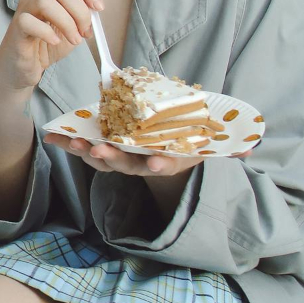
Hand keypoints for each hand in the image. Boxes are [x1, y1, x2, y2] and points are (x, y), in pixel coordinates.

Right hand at [0, 0, 102, 94]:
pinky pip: (29, 21)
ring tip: (73, 39)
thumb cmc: (47, 44)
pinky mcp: (16, 27)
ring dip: (67, 23)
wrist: (25, 66)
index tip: (98, 7)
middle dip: (81, 12)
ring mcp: (24, 9)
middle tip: (85, 31)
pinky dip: (47, 33)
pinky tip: (54, 41)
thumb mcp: (74, 24)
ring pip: (46, 1)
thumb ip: (84, 6)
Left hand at [42, 133, 250, 177]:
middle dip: (114, 158)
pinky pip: (84, 149)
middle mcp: (142, 163)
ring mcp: (121, 159)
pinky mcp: (103, 150)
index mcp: (167, 158)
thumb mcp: (207, 144)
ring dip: (86, 152)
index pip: (165, 164)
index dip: (161, 164)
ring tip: (73, 143)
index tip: (157, 163)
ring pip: (102, 159)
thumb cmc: (185, 142)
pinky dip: (68, 144)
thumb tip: (251, 147)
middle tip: (102, 151)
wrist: (163, 150)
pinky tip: (52, 137)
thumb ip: (227, 146)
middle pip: (127, 164)